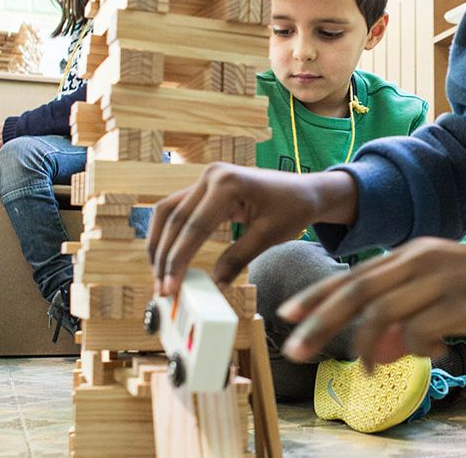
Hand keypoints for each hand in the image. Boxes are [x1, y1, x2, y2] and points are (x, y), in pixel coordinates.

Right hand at [148, 162, 357, 295]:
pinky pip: (178, 209)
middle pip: (174, 220)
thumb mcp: (268, 237)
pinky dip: (169, 233)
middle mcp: (211, 175)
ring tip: (159, 277)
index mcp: (228, 184)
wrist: (305, 190)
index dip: (178, 261)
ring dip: (160, 244)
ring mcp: (206, 177)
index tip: (170, 289)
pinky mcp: (205, 185)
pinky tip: (167, 257)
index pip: (193, 228)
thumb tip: (212, 286)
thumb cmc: (292, 210)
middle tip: (162, 290)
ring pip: (167, 212)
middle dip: (164, 258)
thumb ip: (237, 259)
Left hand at [278, 237, 465, 367]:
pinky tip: (421, 356)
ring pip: (382, 311)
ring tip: (361, 369)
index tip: (288, 314)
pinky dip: (410, 349)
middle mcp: (420, 260)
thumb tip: (373, 349)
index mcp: (413, 253)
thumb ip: (405, 313)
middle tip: (294, 346)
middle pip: (357, 290)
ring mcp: (440, 279)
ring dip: (363, 344)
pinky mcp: (461, 303)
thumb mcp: (441, 292)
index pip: (354, 275)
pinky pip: (419, 330)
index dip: (318, 295)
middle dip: (321, 320)